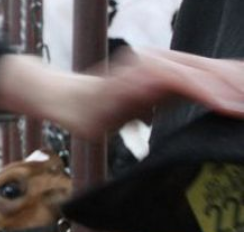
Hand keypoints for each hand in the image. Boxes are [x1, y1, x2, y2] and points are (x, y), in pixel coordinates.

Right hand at [0, 52, 243, 139]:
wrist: (59, 100)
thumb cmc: (97, 107)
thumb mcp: (141, 107)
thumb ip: (168, 103)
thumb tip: (195, 117)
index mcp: (165, 69)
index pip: (209, 73)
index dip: (234, 85)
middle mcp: (158, 61)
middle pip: (208, 69)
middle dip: (235, 86)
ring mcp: (143, 67)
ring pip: (193, 71)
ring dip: (222, 89)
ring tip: (240, 106)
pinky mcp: (129, 77)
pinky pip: (169, 79)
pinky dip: (196, 88)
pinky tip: (216, 101)